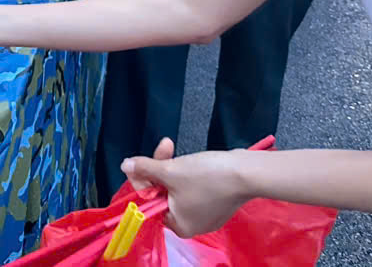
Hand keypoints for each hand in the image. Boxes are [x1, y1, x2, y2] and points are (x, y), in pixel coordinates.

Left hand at [122, 138, 250, 237]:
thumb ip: (145, 168)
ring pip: (179, 187)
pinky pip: (195, 187)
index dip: (144, 180)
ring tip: (175, 147)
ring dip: (174, 165)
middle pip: (164, 193)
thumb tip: (124, 165)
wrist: (246, 172)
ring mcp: (206, 214)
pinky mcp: (218, 202)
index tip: (144, 160)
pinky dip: (190, 172)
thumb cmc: (206, 176)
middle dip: (161, 167)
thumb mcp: (170, 170)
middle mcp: (192, 225)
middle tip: (166, 146)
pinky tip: (195, 160)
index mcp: (178, 226)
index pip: (150, 203)